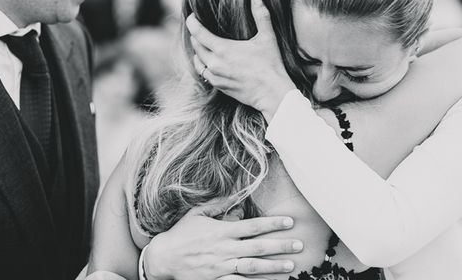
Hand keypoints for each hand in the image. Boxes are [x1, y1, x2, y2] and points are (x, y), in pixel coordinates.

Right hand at [144, 196, 301, 279]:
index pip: (253, 226)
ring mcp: (221, 268)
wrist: (163, 259)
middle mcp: (224, 249)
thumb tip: (236, 194)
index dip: (273, 223)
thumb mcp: (197, 214)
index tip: (290, 221)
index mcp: (222, 231)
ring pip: (253, 267)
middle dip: (281, 245)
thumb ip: (218, 204)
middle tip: (299, 245)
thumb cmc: (181, 234)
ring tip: (290, 266)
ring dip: (273, 266)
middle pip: (258, 246)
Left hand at [186, 0, 295, 121]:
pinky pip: (204, 73)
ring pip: (197, 61)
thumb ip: (261, 15)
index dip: (192, 23)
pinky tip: (208, 61)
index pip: (198, 33)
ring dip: (197, 51)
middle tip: (197, 27)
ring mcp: (215, 76)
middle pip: (196, 46)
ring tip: (201, 43)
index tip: (191, 16)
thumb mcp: (267, 37)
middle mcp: (215, 63)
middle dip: (195, 35)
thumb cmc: (271, 65)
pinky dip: (203, 65)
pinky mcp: (219, 86)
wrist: (272, 93)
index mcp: (223, 49)